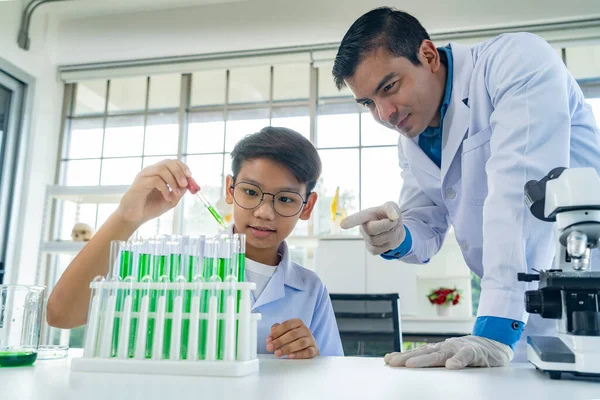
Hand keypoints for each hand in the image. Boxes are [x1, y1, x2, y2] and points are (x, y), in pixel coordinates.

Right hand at [114, 159, 190, 226]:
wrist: (135, 217)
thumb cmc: (150, 208)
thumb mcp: (170, 201)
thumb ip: (179, 193)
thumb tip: (188, 185)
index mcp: (158, 173)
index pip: (172, 162)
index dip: (182, 167)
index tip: (190, 176)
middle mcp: (151, 171)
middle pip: (168, 162)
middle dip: (179, 172)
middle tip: (185, 184)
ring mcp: (145, 175)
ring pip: (162, 169)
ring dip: (173, 181)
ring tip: (176, 193)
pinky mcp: (140, 182)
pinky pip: (156, 179)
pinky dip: (165, 188)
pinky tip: (166, 197)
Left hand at [266, 319, 318, 358]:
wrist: (309, 347)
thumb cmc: (295, 338)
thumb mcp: (286, 332)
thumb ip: (277, 331)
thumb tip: (270, 336)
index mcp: (298, 323)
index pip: (286, 325)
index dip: (276, 332)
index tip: (268, 340)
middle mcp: (305, 330)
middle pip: (292, 334)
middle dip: (279, 341)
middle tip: (270, 347)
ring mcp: (310, 340)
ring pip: (300, 343)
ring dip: (287, 348)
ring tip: (278, 353)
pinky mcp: (314, 350)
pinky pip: (308, 352)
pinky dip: (299, 354)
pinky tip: (290, 356)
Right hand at [340, 201, 404, 254]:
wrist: (395, 229)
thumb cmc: (390, 216)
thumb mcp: (393, 207)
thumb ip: (392, 208)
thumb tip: (393, 216)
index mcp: (367, 215)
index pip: (358, 218)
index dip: (351, 221)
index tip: (342, 225)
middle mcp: (363, 226)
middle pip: (371, 229)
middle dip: (386, 225)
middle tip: (394, 221)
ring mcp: (367, 239)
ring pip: (377, 241)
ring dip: (390, 235)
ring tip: (392, 229)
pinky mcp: (371, 249)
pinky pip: (379, 250)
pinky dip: (388, 245)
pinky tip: (388, 239)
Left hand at [384, 336, 512, 369]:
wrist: (493, 343)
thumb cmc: (467, 351)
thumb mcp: (448, 356)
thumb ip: (432, 359)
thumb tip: (409, 364)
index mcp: (438, 349)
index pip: (417, 352)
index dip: (402, 356)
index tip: (387, 360)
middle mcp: (445, 347)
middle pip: (423, 353)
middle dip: (406, 358)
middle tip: (392, 363)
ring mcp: (458, 348)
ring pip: (440, 354)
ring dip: (426, 359)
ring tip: (412, 365)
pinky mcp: (474, 352)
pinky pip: (466, 356)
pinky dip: (458, 360)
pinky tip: (451, 366)